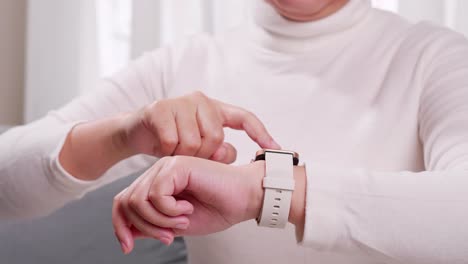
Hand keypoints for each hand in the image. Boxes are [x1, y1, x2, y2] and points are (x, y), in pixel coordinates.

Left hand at [112, 156, 265, 253]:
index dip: (120, 225)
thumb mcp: (177, 224)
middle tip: (169, 236)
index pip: (124, 201)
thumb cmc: (218, 209)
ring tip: (182, 221)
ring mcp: (167, 167)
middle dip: (144, 227)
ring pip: (138, 200)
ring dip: (159, 220)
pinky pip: (156, 195)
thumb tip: (127, 232)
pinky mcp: (177, 166)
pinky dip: (169, 210)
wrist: (243, 198)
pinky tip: (188, 209)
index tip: (128, 247)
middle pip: (126, 201)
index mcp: (158, 184)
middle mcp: (159, 172)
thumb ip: (153, 225)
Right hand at [118, 91, 279, 162]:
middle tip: (190, 158)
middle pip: (216, 137)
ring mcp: (180, 102)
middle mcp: (201, 101)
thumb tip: (230, 154)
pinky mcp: (159, 108)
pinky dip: (167, 152)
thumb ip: (217, 152)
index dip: (262, 133)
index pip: (245, 118)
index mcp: (215, 109)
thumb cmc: (171, 140)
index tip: (277, 148)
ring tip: (175, 154)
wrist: (136, 132)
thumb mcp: (198, 147)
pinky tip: (162, 149)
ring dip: (183, 156)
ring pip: (193, 141)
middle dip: (203, 155)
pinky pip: (171, 141)